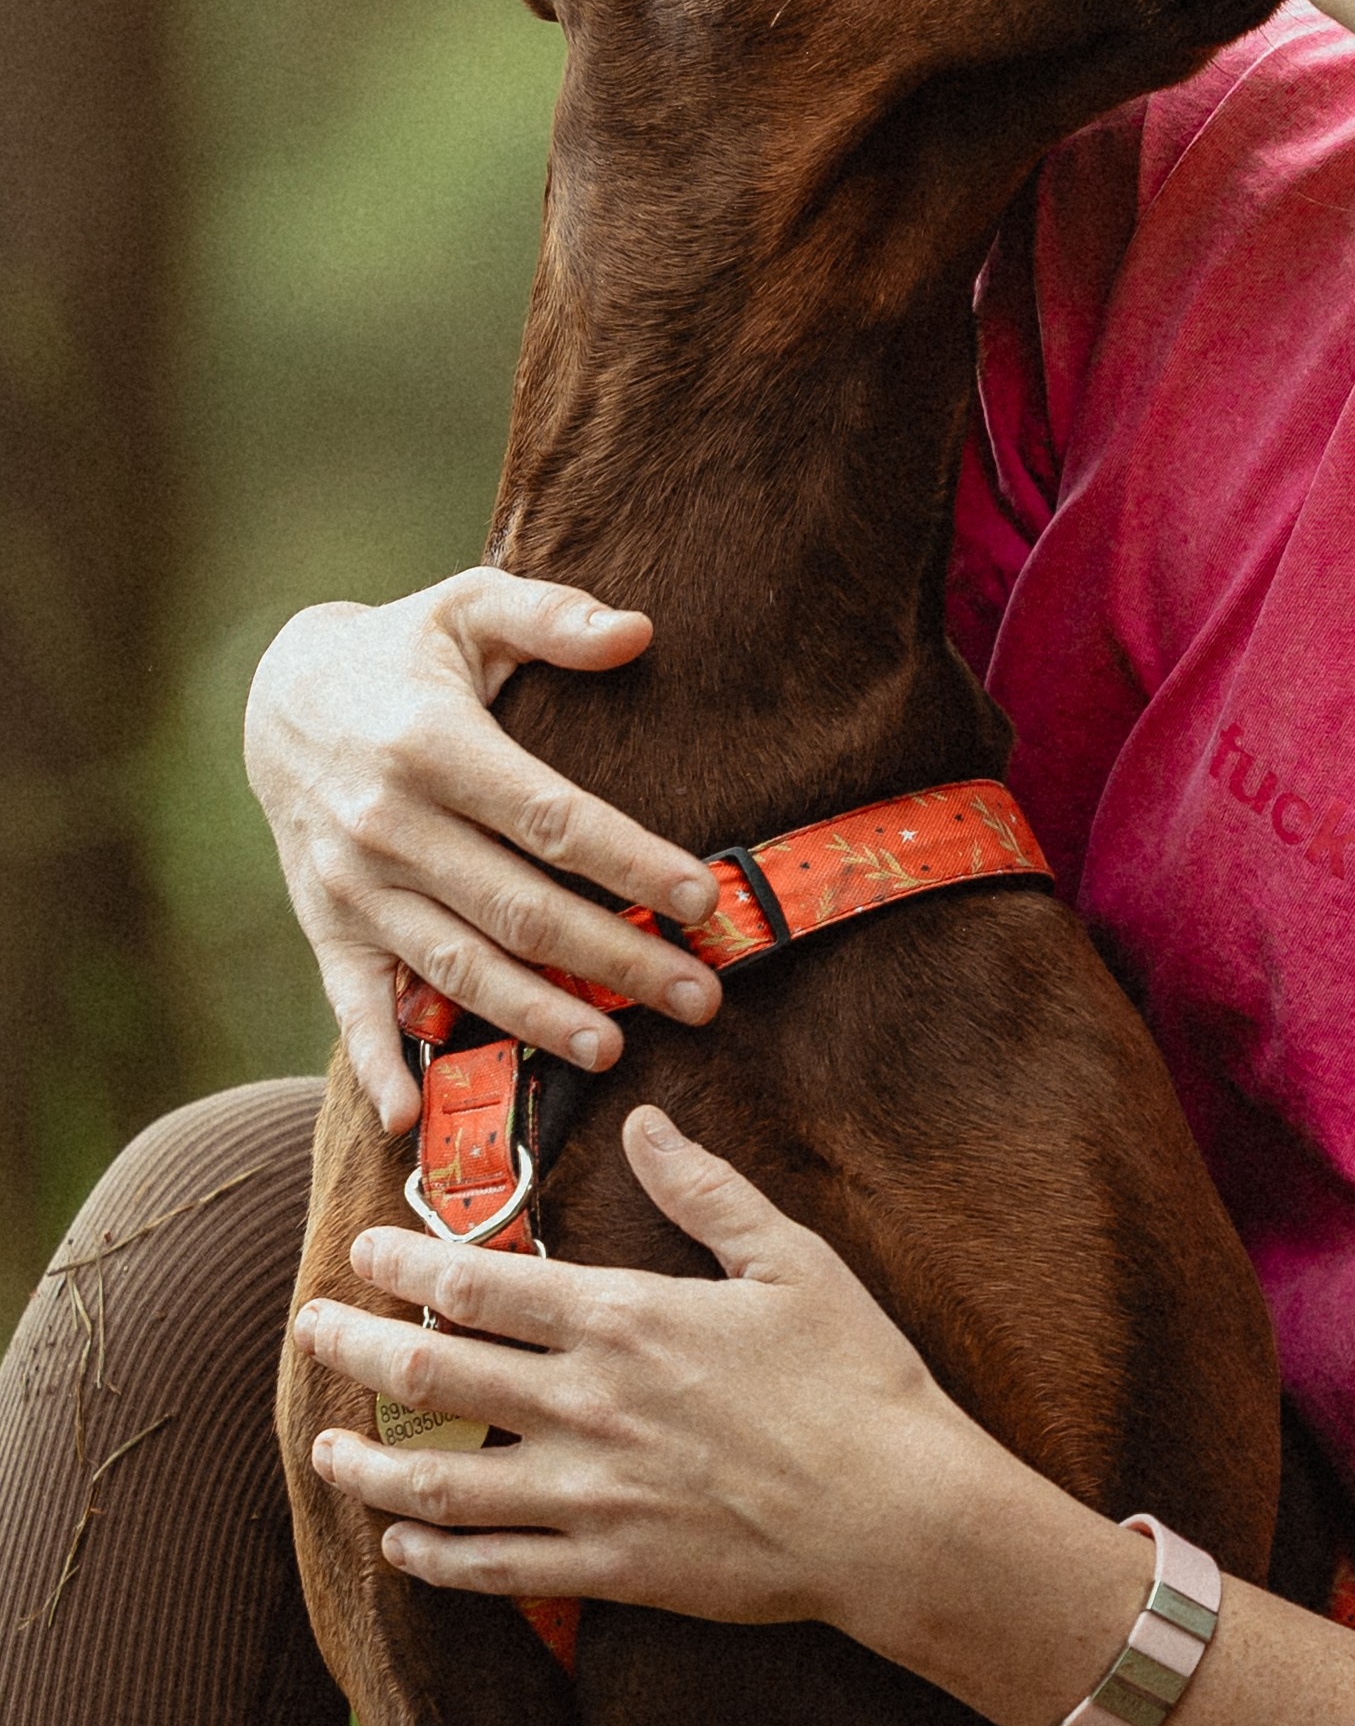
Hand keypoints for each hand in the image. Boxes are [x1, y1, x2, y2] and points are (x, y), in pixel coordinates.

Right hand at [246, 574, 725, 1131]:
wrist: (280, 697)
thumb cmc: (405, 651)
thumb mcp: (470, 606)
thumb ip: (554, 617)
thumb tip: (640, 632)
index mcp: (433, 745)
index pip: (552, 820)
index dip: (631, 864)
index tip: (702, 899)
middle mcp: (388, 824)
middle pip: (520, 910)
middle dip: (615, 959)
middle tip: (700, 996)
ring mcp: (351, 886)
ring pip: (456, 968)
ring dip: (536, 1017)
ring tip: (614, 1049)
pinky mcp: (325, 927)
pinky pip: (352, 1007)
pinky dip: (377, 1065)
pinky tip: (411, 1119)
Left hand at [296, 1108, 1052, 1663]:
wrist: (894, 1512)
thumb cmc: (854, 1375)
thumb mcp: (790, 1260)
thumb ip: (706, 1191)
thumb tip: (646, 1122)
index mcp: (625, 1319)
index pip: (476, 1283)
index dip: (402, 1262)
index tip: (361, 1247)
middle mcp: (588, 1406)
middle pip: (430, 1375)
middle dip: (354, 1345)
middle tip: (310, 1327)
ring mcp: (591, 1496)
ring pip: (439, 1485)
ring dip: (368, 1464)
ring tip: (323, 1446)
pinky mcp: (610, 1570)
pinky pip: (492, 1570)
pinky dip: (430, 1559)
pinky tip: (399, 1545)